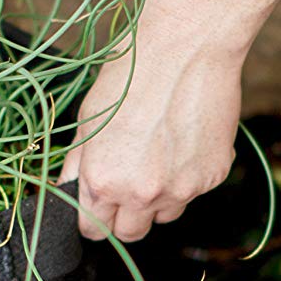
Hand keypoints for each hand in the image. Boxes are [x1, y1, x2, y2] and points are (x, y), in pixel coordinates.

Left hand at [60, 31, 243, 242]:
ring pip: (165, 215)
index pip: (94, 230)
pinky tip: (183, 139)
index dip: (94, 217)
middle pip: (131, 233)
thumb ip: (79, 164)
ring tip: (159, 153)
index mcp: (102, 182)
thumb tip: (68, 189)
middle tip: (129, 180)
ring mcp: (181, 189)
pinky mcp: (212, 176)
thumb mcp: (88, 119)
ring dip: (159, 198)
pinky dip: (188, 175)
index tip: (99, 205)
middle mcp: (141, 194)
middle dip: (125, 215)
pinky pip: (194, 191)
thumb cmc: (132, 73)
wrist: (186, 47)